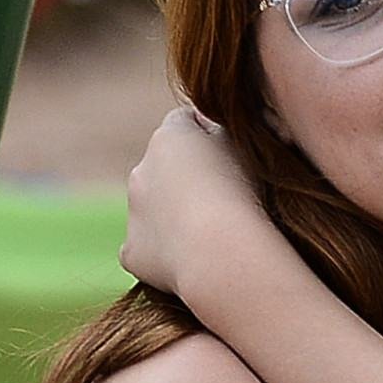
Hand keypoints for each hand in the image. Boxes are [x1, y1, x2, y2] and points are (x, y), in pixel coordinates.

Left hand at [121, 105, 273, 301]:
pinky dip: (166, 252)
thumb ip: (230, 131)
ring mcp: (134, 213)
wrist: (221, 252)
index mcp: (169, 138)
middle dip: (186, 179)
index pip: (185, 123)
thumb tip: (221, 130)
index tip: (230, 156)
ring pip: (154, 209)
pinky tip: (193, 259)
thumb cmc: (245, 194)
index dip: (208, 137)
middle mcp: (142, 171)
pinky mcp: (132, 250)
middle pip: (164, 169)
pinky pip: (149, 248)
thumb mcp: (249, 146)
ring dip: (174, 215)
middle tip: (223, 200)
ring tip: (211, 234)